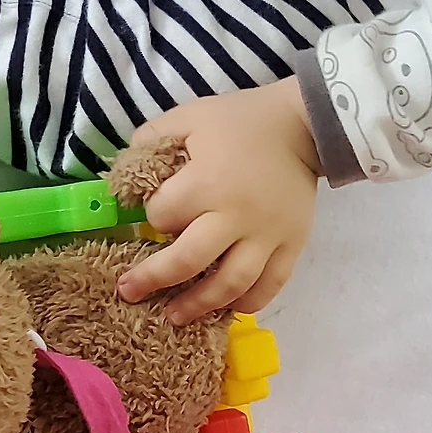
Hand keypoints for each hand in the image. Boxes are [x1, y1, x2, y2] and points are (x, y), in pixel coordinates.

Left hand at [116, 78, 320, 324]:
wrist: (304, 124)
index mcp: (207, 182)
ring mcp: (267, 236)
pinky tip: (227, 308)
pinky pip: (270, 285)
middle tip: (129, 292)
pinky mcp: (292, 245)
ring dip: (198, 305)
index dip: (151, 215)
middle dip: (153, 279)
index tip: (154, 212)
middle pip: (189, 261)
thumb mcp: (189, 116)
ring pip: (230, 285)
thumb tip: (127, 174)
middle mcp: (235, 215)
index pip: (163, 215)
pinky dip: (248, 303)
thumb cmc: (241, 121)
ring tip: (175, 316)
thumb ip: (152, 139)